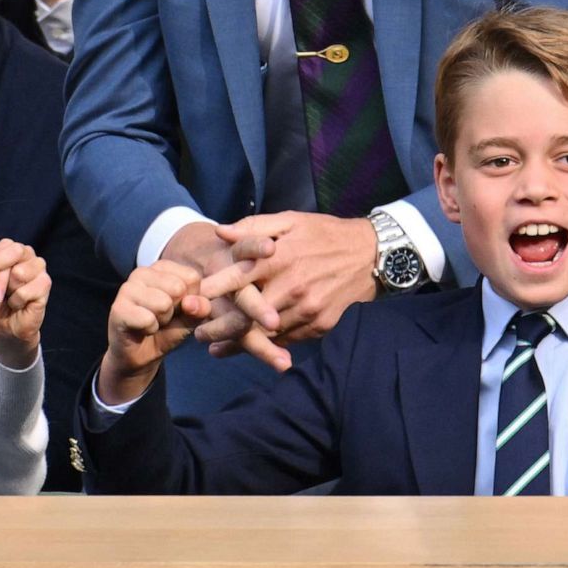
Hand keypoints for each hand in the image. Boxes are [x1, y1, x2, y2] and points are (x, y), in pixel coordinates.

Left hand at [0, 239, 49, 369]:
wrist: (4, 329)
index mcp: (9, 249)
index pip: (3, 246)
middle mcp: (27, 254)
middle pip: (14, 253)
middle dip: (0, 278)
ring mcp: (39, 268)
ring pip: (20, 272)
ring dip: (10, 292)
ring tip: (11, 298)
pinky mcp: (45, 284)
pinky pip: (27, 290)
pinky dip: (18, 301)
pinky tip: (20, 304)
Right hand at [98, 261, 211, 404]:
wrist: (141, 355)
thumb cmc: (166, 329)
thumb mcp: (191, 318)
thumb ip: (200, 308)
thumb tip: (191, 303)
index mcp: (161, 268)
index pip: (192, 277)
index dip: (190, 300)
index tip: (176, 308)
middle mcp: (142, 272)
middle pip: (178, 288)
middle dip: (175, 310)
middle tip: (161, 317)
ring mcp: (127, 288)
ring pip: (163, 303)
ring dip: (162, 320)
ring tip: (151, 322)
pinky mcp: (118, 308)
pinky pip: (148, 319)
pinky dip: (149, 330)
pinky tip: (141, 330)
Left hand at [198, 211, 377, 348]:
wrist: (373, 255)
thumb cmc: (325, 234)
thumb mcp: (291, 222)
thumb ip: (253, 228)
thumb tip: (219, 232)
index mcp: (281, 258)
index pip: (240, 276)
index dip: (215, 289)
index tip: (195, 298)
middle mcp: (293, 286)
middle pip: (248, 315)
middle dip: (220, 327)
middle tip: (200, 334)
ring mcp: (307, 309)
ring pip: (266, 333)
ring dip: (240, 341)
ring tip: (216, 346)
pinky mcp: (320, 326)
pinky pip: (287, 340)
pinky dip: (268, 344)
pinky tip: (251, 346)